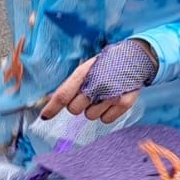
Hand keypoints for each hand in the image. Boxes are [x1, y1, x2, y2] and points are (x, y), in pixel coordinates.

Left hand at [39, 40, 155, 125]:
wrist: (136, 58)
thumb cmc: (107, 65)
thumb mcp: (88, 68)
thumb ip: (71, 84)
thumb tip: (51, 100)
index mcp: (85, 72)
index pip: (63, 94)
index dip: (52, 108)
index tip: (44, 117)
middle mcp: (98, 84)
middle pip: (74, 109)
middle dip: (78, 104)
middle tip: (89, 94)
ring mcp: (112, 95)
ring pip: (90, 116)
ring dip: (94, 108)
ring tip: (104, 95)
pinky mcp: (124, 104)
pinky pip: (105, 120)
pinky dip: (107, 113)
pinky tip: (112, 100)